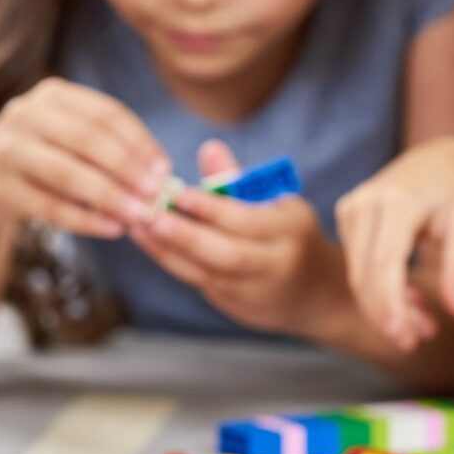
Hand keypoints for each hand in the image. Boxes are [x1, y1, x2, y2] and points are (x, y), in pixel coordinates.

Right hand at [0, 77, 168, 238]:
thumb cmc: (37, 159)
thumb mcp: (63, 137)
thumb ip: (104, 147)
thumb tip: (160, 175)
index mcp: (52, 95)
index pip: (106, 113)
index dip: (140, 141)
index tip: (165, 169)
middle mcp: (26, 113)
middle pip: (88, 139)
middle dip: (127, 169)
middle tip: (156, 195)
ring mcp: (8, 149)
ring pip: (68, 173)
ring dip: (108, 196)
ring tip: (138, 215)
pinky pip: (49, 205)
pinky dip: (83, 219)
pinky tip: (110, 228)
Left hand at [127, 141, 340, 336]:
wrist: (316, 293)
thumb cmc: (289, 233)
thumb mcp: (277, 201)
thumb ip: (238, 179)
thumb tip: (209, 148)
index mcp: (291, 228)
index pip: (248, 221)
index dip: (212, 209)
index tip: (179, 192)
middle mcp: (276, 262)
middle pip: (228, 255)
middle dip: (185, 235)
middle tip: (149, 214)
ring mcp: (255, 289)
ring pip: (207, 273)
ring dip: (166, 249)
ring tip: (137, 223)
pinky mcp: (234, 305)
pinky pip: (197, 281)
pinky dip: (170, 260)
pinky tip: (146, 240)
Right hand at [336, 137, 453, 350]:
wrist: (440, 159)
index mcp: (398, 200)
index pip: (385, 262)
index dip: (390, 303)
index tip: (404, 336)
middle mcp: (366, 201)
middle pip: (366, 273)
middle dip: (388, 314)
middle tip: (417, 341)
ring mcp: (351, 206)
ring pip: (358, 274)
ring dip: (385, 307)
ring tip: (423, 326)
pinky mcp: (347, 214)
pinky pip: (357, 263)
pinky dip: (379, 289)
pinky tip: (410, 299)